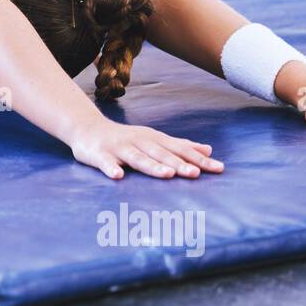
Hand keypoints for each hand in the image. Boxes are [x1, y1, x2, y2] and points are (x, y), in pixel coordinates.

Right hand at [70, 119, 223, 179]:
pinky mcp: (99, 155)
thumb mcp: (154, 139)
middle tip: (195, 173)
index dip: (198, 159)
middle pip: (161, 154)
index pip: (179, 149)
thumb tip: (208, 150)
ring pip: (137, 158)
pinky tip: (118, 176)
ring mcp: (118, 148)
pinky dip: (111, 168)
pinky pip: (105, 163)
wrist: (87, 129)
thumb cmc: (125, 138)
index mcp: (154, 139)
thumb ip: (180, 146)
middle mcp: (139, 141)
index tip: (218, 169)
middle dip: (178, 163)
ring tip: (166, 174)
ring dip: (151, 166)